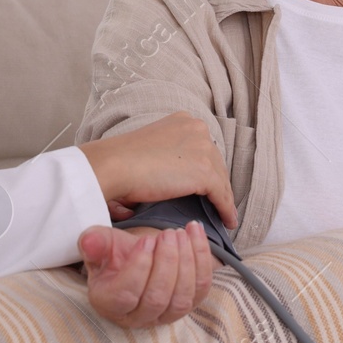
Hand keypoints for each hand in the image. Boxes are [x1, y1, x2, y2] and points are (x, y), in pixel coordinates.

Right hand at [77, 113, 237, 228]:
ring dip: (223, 199)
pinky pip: (222, 196)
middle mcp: (198, 129)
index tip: (208, 185)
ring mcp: (203, 150)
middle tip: (216, 202)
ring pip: (221, 180)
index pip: (203, 148)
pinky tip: (227, 221)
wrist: (114, 165)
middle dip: (217, 183)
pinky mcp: (205, 173)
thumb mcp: (151, 145)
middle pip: (216, 162)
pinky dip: (226, 211)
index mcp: (183, 120)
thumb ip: (168, 154)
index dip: (207, 168)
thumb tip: (175, 176)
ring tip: (224, 215)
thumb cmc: (122, 160)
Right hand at [79, 222, 214, 327]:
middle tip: (168, 234)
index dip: (139, 267)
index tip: (146, 240)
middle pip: (157, 298)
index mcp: (109, 304)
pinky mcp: (188, 305)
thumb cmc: (116, 254)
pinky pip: (201, 288)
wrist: (138, 258)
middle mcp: (137, 317)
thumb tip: (89, 241)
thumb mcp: (101, 245)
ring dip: (186, 262)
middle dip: (167, 263)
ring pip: (181, 298)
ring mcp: (165, 316)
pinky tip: (196, 233)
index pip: (126, 294)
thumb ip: (94, 243)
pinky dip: (202, 260)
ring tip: (181, 233)